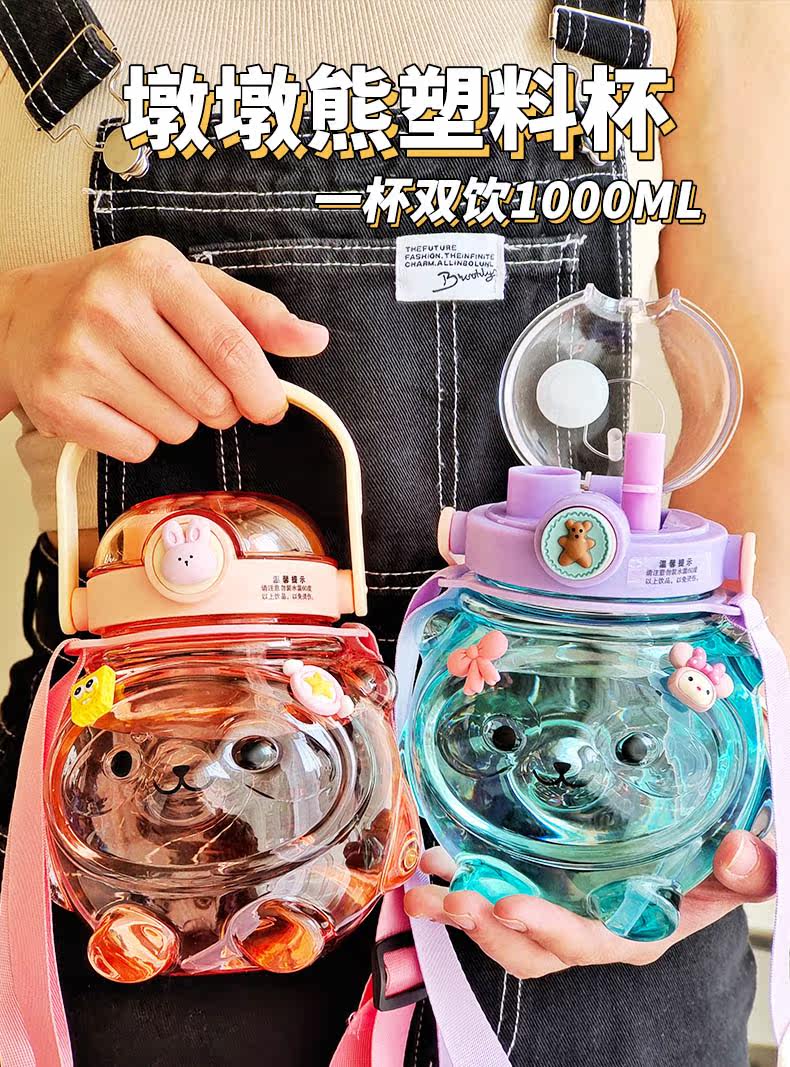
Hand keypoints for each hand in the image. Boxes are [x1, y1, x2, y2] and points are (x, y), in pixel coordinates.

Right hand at [0, 237, 328, 460]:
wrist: (24, 315)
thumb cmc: (120, 298)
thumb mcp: (188, 286)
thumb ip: (254, 312)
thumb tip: (314, 339)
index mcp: (154, 268)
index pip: (231, 345)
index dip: (261, 389)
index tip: (270, 406)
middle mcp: (112, 306)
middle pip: (210, 398)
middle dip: (217, 406)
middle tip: (192, 385)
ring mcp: (79, 355)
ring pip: (176, 428)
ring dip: (177, 420)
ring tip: (146, 386)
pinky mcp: (58, 400)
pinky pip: (137, 447)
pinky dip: (140, 437)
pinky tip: (119, 404)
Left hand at [404, 831, 774, 976]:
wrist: (697, 856)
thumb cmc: (714, 869)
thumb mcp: (740, 872)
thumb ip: (749, 870)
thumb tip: (741, 850)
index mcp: (632, 931)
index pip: (585, 943)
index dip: (546, 931)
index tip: (510, 907)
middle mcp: (587, 929)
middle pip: (529, 946)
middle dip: (486, 928)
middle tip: (453, 899)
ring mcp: (558, 907)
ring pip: (502, 925)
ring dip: (462, 909)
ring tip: (429, 887)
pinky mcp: (538, 882)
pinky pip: (493, 891)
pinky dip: (461, 879)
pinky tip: (436, 860)